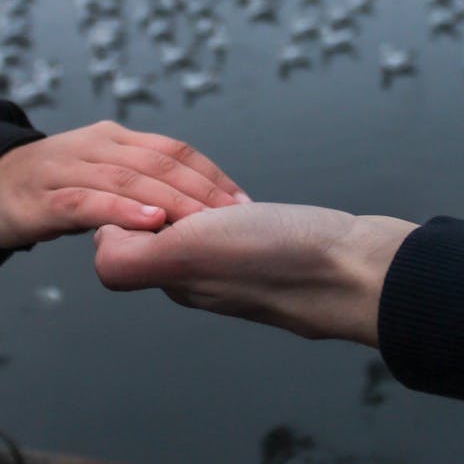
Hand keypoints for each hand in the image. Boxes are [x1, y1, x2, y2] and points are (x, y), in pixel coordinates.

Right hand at [0, 120, 249, 248]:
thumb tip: (197, 209)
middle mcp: (95, 146)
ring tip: (202, 220)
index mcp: (115, 138)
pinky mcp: (43, 198)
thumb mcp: (100, 176)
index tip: (242, 202)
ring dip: (169, 200)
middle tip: (234, 216)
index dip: (210, 175)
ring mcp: (67, 169)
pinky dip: (121, 212)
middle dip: (200, 189)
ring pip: (127, 180)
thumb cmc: (51, 186)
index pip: (173, 151)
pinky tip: (149, 224)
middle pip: (157, 163)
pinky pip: (87, 202)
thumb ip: (140, 184)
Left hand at [93, 203, 416, 345]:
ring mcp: (236, 267)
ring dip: (204, 197)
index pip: (122, 233)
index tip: (162, 187)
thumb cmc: (280, 260)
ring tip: (230, 199)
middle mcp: (198, 277)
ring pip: (193, 223)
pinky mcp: (268, 254)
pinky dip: (234, 203)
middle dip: (164, 196)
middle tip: (201, 191)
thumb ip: (133, 259)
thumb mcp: (189, 256)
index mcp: (173, 276)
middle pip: (153, 226)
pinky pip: (232, 224)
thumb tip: (100, 244)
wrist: (363, 271)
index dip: (131, 200)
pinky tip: (251, 204)